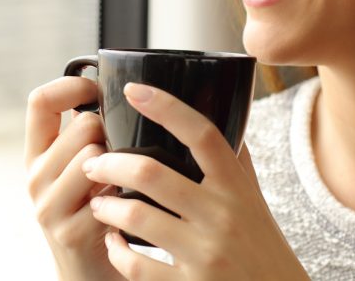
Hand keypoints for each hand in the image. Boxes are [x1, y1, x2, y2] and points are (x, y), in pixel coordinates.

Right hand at [25, 76, 123, 279]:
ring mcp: (48, 207)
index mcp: (36, 154)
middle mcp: (35, 178)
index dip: (72, 86)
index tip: (96, 90)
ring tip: (123, 179)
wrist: (89, 275)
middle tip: (119, 150)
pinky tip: (126, 205)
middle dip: (110, 132)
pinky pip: (106, 195)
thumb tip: (105, 85)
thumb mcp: (79, 169)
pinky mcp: (69, 232)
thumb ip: (84, 133)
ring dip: (119, 164)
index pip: (39, 101)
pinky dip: (124, 196)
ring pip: (94, 156)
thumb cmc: (94, 212)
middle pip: (81, 126)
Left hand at [81, 83, 307, 279]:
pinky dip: (116, 251)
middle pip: (151, 173)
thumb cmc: (262, 247)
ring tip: (98, 203)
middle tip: (93, 163)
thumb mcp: (253, 199)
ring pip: (136, 217)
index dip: (166, 107)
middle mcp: (222, 216)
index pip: (202, 134)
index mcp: (236, 186)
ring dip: (106, 207)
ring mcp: (206, 253)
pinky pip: (137, 265)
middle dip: (109, 164)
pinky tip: (113, 242)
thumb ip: (233, 161)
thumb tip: (217, 113)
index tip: (133, 90)